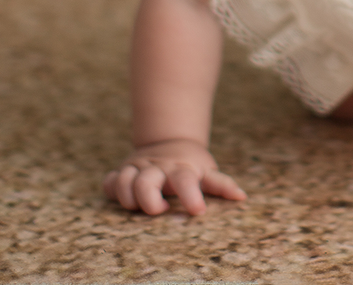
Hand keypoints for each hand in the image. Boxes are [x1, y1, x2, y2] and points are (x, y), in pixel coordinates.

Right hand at [102, 138, 246, 215]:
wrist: (169, 142)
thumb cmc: (191, 165)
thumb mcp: (207, 171)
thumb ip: (221, 184)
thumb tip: (242, 197)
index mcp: (180, 169)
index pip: (185, 181)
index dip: (190, 195)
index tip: (197, 210)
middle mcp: (157, 168)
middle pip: (147, 182)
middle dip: (148, 197)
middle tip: (158, 209)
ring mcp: (138, 169)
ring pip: (124, 180)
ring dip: (127, 194)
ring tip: (135, 206)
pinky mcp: (122, 172)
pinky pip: (110, 181)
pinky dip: (111, 189)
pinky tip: (116, 196)